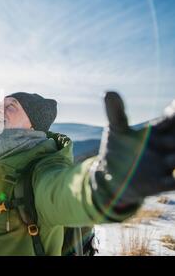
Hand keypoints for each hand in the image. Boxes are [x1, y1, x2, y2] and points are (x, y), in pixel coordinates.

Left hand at [90, 92, 174, 208]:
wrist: (112, 178)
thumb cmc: (117, 149)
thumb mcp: (116, 130)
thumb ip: (115, 112)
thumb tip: (108, 92)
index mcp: (159, 131)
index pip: (173, 118)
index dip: (174, 111)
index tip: (171, 109)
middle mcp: (167, 146)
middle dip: (174, 137)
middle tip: (167, 139)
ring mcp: (166, 165)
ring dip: (174, 157)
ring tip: (167, 158)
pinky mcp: (162, 183)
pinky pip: (174, 183)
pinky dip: (174, 181)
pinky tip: (171, 179)